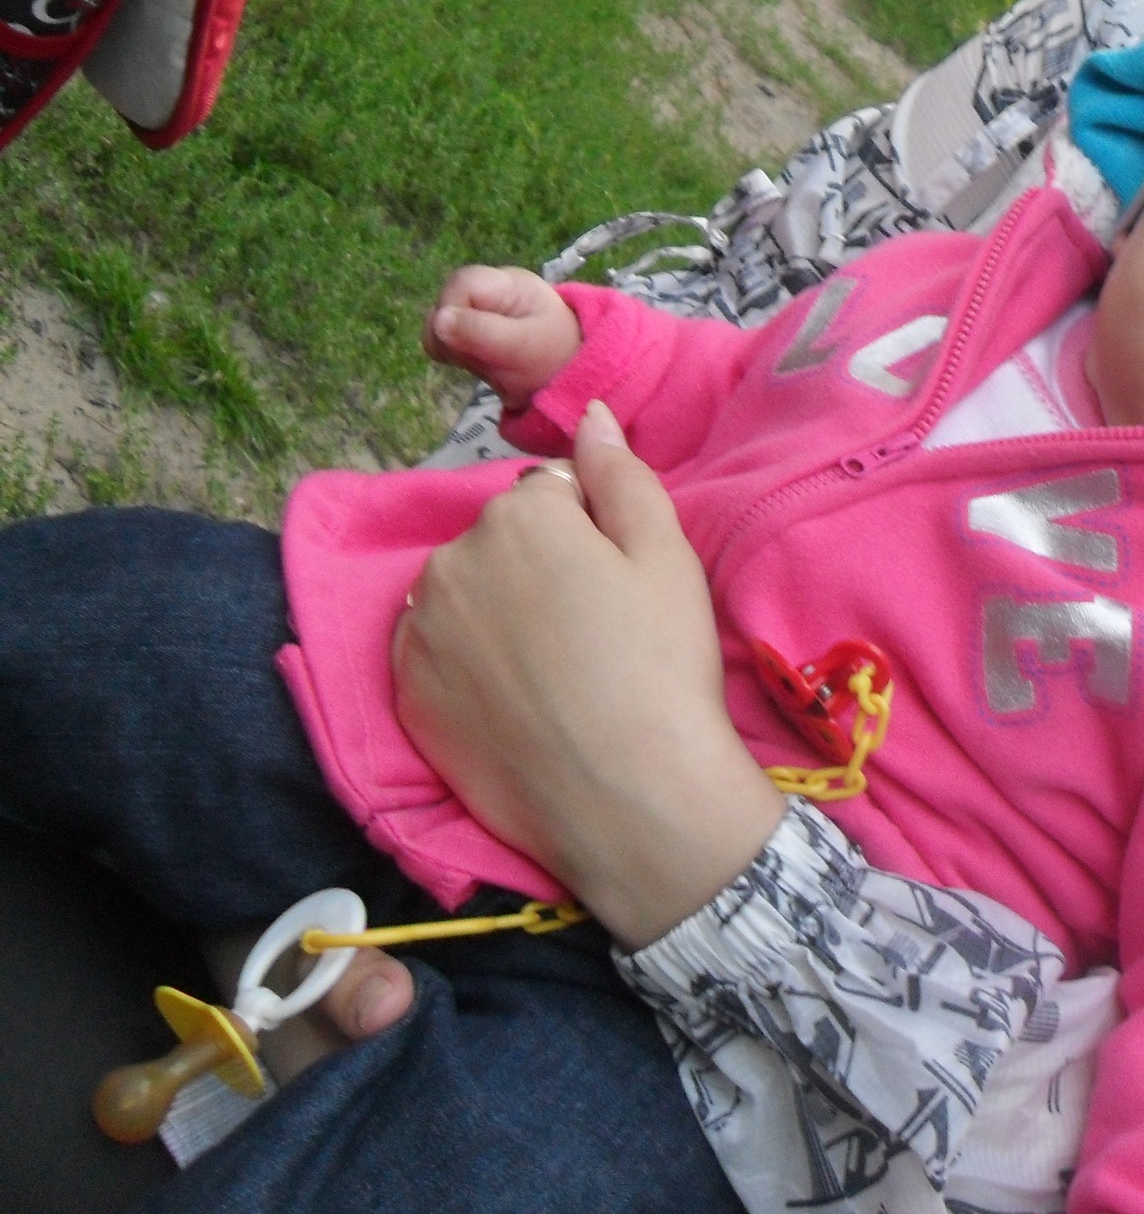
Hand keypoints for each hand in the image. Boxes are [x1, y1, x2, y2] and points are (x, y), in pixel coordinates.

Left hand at [392, 402, 783, 947]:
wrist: (628, 797)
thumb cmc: (661, 667)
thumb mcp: (667, 555)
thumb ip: (621, 474)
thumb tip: (590, 416)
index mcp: (518, 514)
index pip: (551, 498)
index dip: (592, 539)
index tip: (618, 591)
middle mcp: (451, 559)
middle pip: (500, 544)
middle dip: (538, 570)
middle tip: (593, 634)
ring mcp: (419, 630)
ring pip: (465, 596)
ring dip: (498, 614)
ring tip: (555, 672)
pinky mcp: (406, 695)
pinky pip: (437, 652)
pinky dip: (469, 665)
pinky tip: (517, 700)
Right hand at [422, 266, 581, 408]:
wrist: (565, 374)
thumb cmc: (551, 357)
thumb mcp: (523, 347)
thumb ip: (482, 332)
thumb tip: (438, 319)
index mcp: (509, 284)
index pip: (462, 282)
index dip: (453, 310)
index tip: (466, 341)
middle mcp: (489, 289)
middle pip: (445, 300)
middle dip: (452, 334)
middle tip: (481, 355)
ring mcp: (476, 307)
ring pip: (439, 320)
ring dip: (452, 346)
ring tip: (484, 359)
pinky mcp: (468, 326)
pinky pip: (442, 337)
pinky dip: (453, 352)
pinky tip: (476, 361)